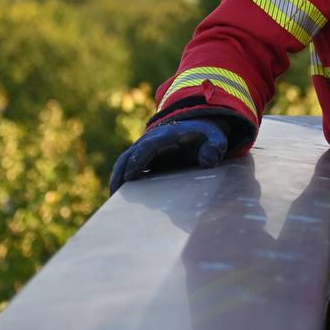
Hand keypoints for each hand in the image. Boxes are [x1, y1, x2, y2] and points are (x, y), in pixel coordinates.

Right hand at [108, 117, 229, 194]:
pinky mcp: (145, 161)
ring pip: (124, 163)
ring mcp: (145, 151)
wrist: (199, 128)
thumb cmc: (207, 136)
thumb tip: (208, 161)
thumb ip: (215, 148)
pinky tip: (121, 199)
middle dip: (120, 172)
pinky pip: (129, 169)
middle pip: (129, 155)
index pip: (148, 146)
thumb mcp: (216, 139)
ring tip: (113, 200)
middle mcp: (151, 142)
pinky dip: (123, 181)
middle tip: (114, 193)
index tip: (130, 175)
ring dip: (117, 178)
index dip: (138, 159)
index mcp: (167, 136)